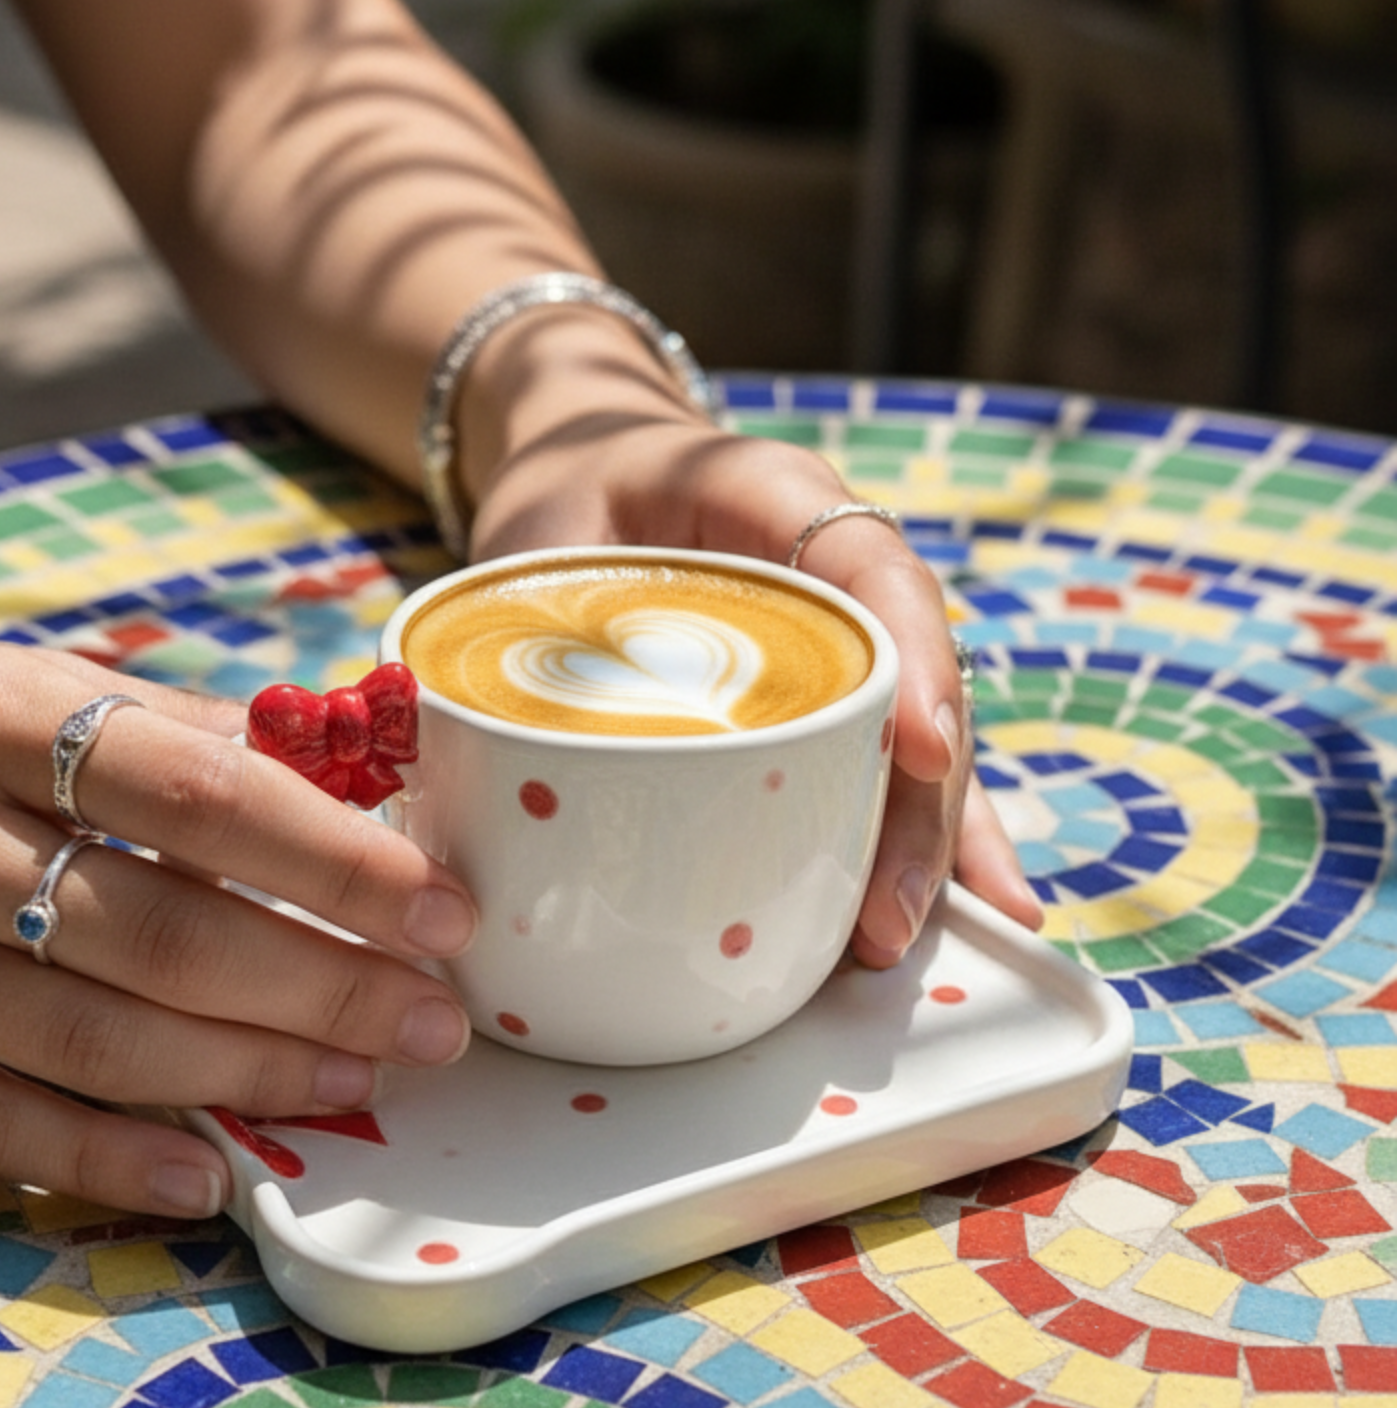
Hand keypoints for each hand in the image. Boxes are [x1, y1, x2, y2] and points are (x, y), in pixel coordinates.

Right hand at [0, 634, 478, 1219]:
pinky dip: (111, 1160)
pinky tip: (212, 1177)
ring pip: (95, 1043)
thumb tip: (332, 777)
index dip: (331, 858)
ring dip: (249, 1075)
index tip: (437, 906)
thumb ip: (154, 728)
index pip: (192, 791)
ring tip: (360, 1082)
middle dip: (322, 986)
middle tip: (433, 1021)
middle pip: (162, 936)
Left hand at [467, 409, 1042, 965]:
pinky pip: (878, 773)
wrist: (592, 464)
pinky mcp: (820, 703)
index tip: (918, 748)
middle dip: (921, 810)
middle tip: (891, 915)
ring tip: (904, 943)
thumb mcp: (541, 522)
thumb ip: (527, 602)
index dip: (910, 662)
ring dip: (925, 850)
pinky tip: (925, 923)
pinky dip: (900, 847)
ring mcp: (841, 646)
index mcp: (783, 501)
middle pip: (915, 690)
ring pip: (915, 747)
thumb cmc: (568, 491)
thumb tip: (482, 741)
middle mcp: (838, 575)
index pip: (873, 573)